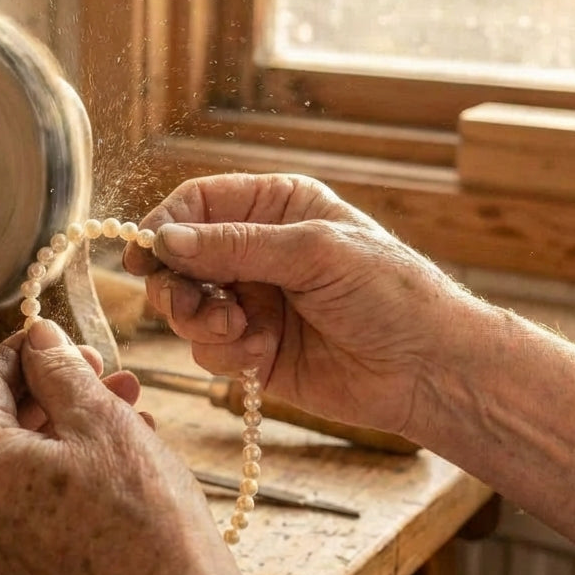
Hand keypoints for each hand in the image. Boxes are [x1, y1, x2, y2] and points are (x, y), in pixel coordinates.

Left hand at [0, 319, 238, 574]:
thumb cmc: (142, 516)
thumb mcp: (100, 419)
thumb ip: (58, 368)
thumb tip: (37, 335)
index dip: (21, 349)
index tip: (58, 335)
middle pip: (0, 420)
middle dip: (54, 387)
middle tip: (104, 368)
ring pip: (21, 458)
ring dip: (70, 424)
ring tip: (129, 404)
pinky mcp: (20, 569)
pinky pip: (31, 497)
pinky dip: (67, 466)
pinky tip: (120, 450)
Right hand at [123, 173, 472, 437]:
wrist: (429, 371)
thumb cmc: (390, 294)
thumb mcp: (314, 252)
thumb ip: (235, 246)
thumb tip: (165, 240)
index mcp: (275, 208)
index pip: (198, 203)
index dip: (165, 225)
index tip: (144, 254)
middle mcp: (256, 251)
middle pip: (180, 257)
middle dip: (178, 283)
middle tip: (189, 303)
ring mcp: (252, 301)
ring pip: (186, 305)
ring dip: (199, 319)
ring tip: (237, 330)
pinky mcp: (252, 348)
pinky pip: (206, 347)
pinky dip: (223, 351)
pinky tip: (260, 354)